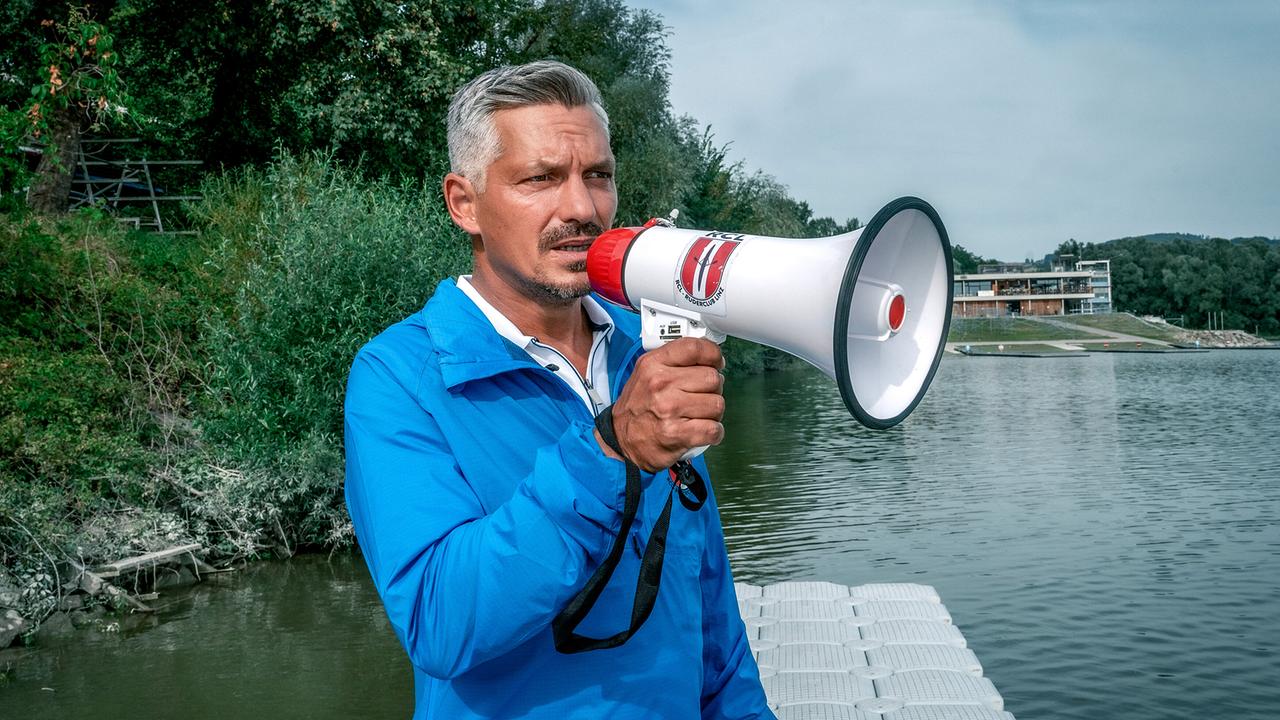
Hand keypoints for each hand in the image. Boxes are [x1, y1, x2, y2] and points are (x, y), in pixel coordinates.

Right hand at [599, 337, 725, 471]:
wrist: (621, 439)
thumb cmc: (638, 406)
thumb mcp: (647, 372)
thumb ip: (675, 360)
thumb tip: (710, 356)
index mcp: (653, 364)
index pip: (695, 348)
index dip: (713, 355)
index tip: (716, 363)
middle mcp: (660, 384)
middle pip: (712, 378)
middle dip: (713, 389)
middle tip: (701, 396)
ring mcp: (669, 409)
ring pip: (717, 404)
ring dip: (713, 413)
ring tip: (698, 414)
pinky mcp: (677, 434)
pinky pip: (714, 429)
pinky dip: (714, 432)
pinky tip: (702, 430)